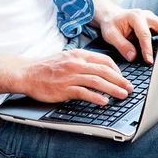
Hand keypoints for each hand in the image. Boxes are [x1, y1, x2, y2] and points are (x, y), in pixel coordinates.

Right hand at [19, 48, 133, 105]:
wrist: (27, 72)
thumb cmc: (47, 67)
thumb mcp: (67, 58)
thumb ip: (83, 62)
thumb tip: (100, 69)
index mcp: (79, 55)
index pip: (104, 60)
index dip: (117, 70)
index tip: (123, 78)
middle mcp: (76, 63)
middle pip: (104, 71)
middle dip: (120, 80)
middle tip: (130, 88)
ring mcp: (70, 75)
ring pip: (97, 81)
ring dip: (113, 89)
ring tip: (122, 95)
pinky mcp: (64, 88)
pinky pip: (83, 92)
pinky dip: (96, 97)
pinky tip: (104, 102)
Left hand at [99, 8, 157, 63]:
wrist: (111, 15)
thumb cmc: (110, 23)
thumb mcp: (110, 35)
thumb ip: (122, 45)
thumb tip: (133, 56)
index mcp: (136, 17)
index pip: (145, 34)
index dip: (148, 49)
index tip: (149, 61)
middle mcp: (147, 16)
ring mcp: (152, 19)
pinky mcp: (154, 24)